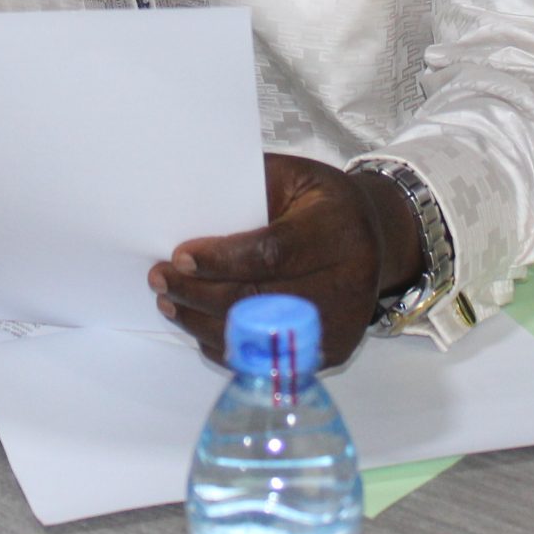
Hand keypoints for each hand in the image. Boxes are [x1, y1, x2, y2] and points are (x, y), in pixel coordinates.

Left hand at [148, 153, 425, 367]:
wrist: (373, 239)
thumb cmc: (321, 203)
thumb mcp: (291, 177)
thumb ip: (246, 189)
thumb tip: (186, 211)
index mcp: (337, 229)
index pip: (273, 253)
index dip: (222, 259)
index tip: (180, 257)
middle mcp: (348, 281)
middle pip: (260, 300)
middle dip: (200, 294)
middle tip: (160, 280)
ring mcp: (342, 323)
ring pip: (259, 335)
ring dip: (204, 323)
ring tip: (170, 304)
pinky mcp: (333, 351)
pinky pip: (268, 356)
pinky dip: (227, 344)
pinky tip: (201, 325)